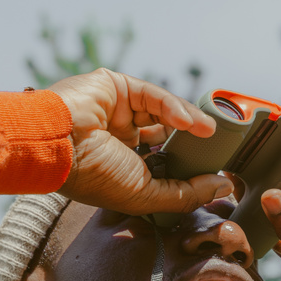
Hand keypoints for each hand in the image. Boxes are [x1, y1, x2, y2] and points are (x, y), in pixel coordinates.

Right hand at [50, 68, 231, 214]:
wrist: (56, 145)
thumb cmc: (92, 175)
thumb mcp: (145, 194)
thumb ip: (185, 193)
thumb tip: (223, 186)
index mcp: (120, 164)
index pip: (161, 161)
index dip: (187, 165)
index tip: (214, 172)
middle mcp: (118, 136)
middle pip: (166, 133)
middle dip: (192, 141)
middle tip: (217, 148)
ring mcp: (117, 109)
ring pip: (163, 112)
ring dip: (189, 122)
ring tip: (211, 132)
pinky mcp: (116, 86)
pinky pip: (152, 95)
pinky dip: (174, 108)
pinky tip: (190, 123)